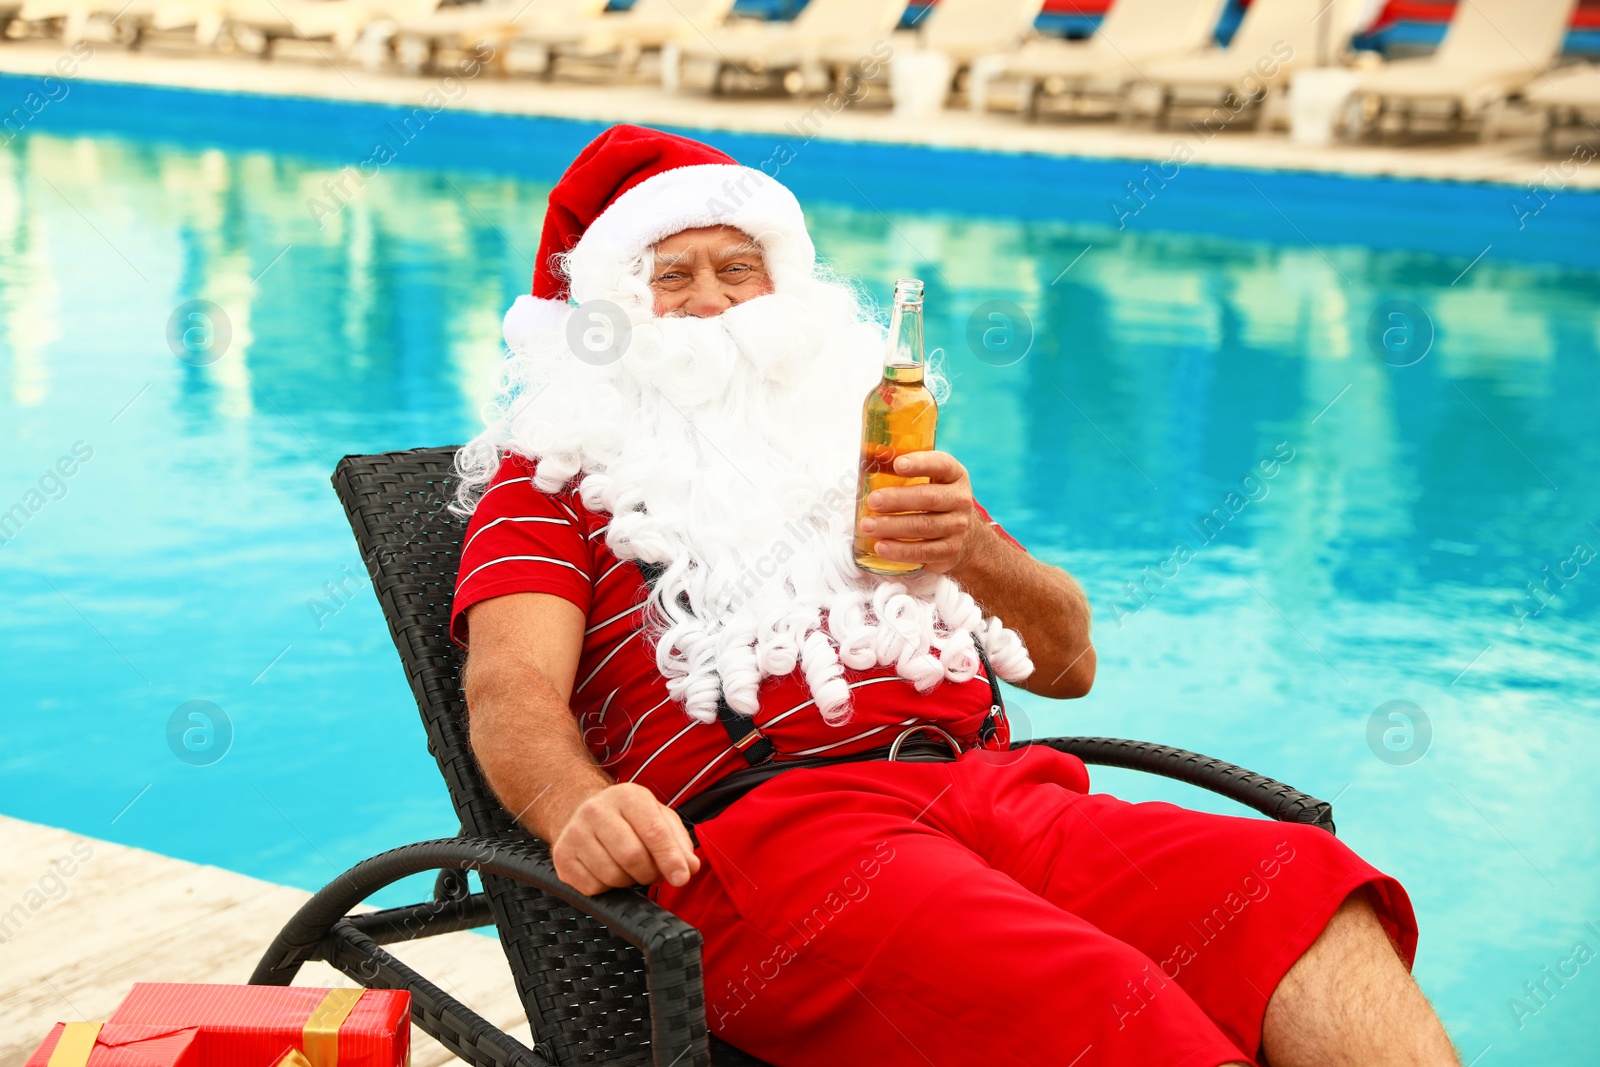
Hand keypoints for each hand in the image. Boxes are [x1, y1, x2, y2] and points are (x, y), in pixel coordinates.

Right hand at [549, 782, 701, 893]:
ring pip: (612, 875)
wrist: (582, 812)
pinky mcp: (562, 856)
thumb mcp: (658, 818)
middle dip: (649, 873)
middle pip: (632, 857)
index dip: (670, 859)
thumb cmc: (628, 819)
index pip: (654, 831)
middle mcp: (597, 810)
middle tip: (652, 872)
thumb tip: (690, 867)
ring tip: (629, 868)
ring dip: (628, 881)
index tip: (682, 878)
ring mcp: (575, 833)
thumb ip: (678, 842)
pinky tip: (609, 870)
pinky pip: (593, 887)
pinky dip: (607, 888)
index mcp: (628, 796)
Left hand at [859, 451, 986, 574]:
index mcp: (954, 475)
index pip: (941, 464)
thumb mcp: (930, 479)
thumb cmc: (935, 498)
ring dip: (892, 526)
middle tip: (872, 501)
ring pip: (923, 526)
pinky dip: (900, 550)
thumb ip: (904, 469)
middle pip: (928, 498)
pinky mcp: (950, 551)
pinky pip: (923, 552)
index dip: (920, 463)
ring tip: (867, 526)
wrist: (968, 536)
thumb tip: (867, 458)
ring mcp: (957, 527)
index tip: (897, 464)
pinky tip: (881, 547)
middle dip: (897, 500)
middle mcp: (960, 500)